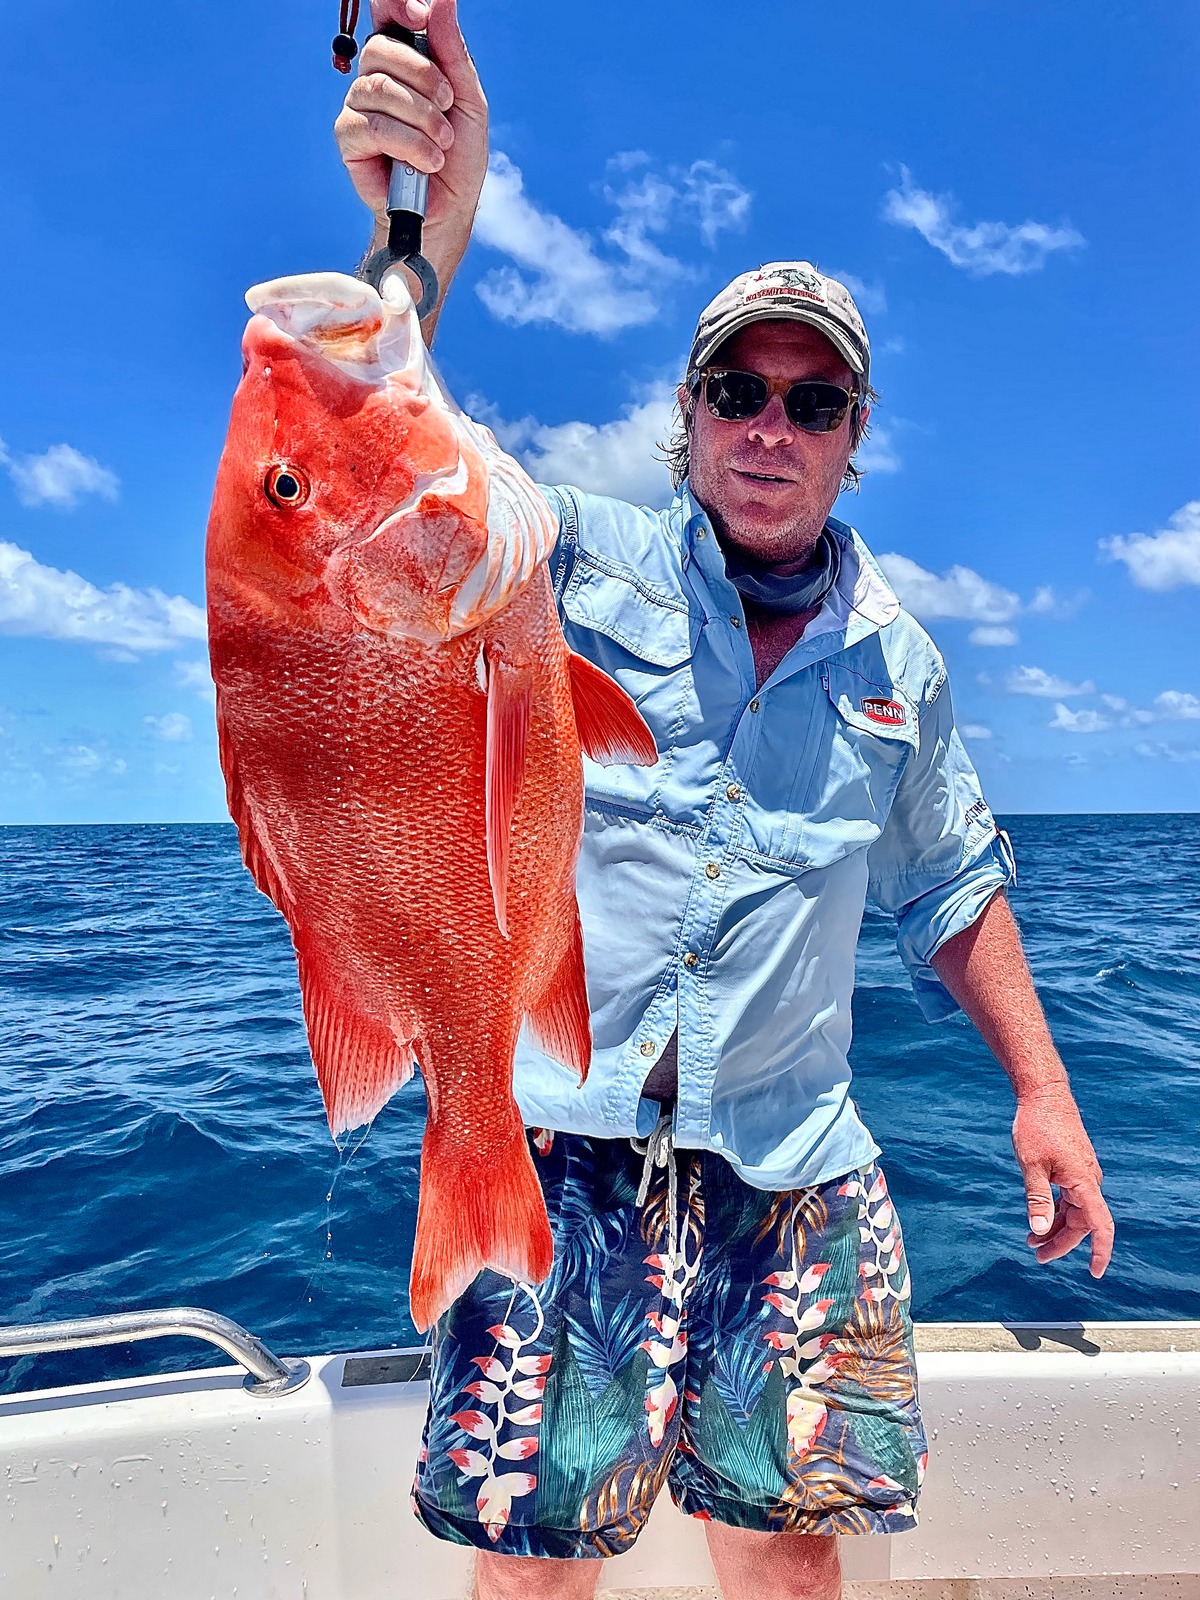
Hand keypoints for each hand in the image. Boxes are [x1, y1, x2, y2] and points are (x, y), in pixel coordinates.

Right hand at [334, 0, 488, 290]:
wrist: (448, 210)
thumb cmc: (459, 157)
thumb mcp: (467, 101)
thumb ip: (452, 52)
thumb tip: (442, 1)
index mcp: (405, 61)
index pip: (388, 16)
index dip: (396, 6)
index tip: (420, 14)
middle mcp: (376, 78)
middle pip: (381, 48)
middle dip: (422, 74)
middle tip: (447, 103)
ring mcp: (359, 106)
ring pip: (379, 88)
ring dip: (422, 118)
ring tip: (442, 146)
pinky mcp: (349, 138)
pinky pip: (372, 125)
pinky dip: (408, 143)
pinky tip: (426, 162)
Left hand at [1012, 1083, 1113, 1277]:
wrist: (1044, 1095)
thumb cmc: (1036, 1126)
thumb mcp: (1031, 1164)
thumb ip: (1037, 1198)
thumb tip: (1039, 1229)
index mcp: (1084, 1182)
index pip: (1100, 1225)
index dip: (1100, 1251)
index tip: (1094, 1272)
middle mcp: (1089, 1180)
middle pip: (1081, 1223)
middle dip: (1060, 1242)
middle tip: (1036, 1255)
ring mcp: (1082, 1174)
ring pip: (1075, 1211)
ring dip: (1056, 1227)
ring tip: (1031, 1240)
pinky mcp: (1074, 1167)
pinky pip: (1070, 1197)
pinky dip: (1056, 1210)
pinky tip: (1040, 1217)